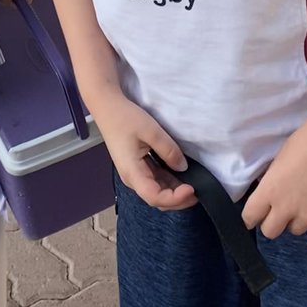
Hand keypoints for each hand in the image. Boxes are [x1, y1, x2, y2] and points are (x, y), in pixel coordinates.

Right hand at [92, 88, 195, 210]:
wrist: (107, 107)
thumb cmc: (125, 118)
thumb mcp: (151, 131)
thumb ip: (169, 150)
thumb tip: (183, 167)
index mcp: (132, 173)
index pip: (155, 197)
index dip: (176, 198)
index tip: (192, 188)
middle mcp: (132, 178)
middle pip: (157, 199)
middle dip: (178, 199)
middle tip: (198, 190)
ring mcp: (133, 173)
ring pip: (156, 190)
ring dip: (174, 191)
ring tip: (193, 183)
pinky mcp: (136, 167)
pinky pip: (154, 180)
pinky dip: (168, 181)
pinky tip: (179, 174)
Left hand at [242, 121, 306, 240]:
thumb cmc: (302, 144)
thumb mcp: (276, 162)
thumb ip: (269, 183)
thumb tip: (264, 195)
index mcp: (268, 190)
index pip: (250, 217)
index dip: (251, 217)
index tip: (255, 216)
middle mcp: (285, 208)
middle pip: (269, 232)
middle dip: (272, 222)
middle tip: (280, 210)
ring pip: (294, 231)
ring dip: (296, 220)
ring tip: (304, 202)